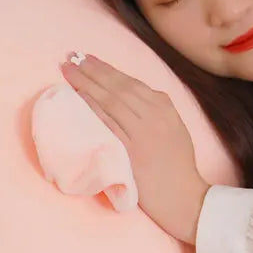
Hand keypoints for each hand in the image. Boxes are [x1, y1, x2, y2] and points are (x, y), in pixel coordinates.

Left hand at [61, 54, 208, 243]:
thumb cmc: (177, 166)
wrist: (184, 196)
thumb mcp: (173, 128)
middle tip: (71, 56)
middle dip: (92, 69)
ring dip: (86, 82)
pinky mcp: (132, 149)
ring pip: (110, 99)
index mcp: (164, 106)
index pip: (130, 81)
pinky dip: (93, 106)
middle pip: (117, 85)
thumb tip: (129, 96)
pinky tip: (79, 95)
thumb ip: (155, 110)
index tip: (88, 59)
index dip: (106, 68)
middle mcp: (154, 113)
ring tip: (68, 69)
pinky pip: (109, 122)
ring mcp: (143, 131)